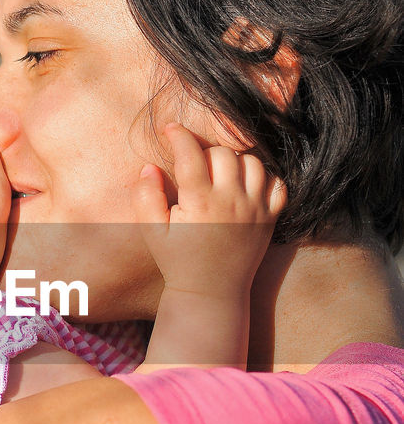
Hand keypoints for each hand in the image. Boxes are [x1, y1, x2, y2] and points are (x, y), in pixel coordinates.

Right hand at [132, 123, 285, 297]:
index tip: (169, 129)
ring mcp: (255, 208)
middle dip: (205, 151)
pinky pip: (277, 183)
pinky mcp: (270, 218)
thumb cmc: (178, 262)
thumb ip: (146, 198)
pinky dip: (263, 176)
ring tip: (218, 174)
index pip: (191, 153)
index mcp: (200, 202)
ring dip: (234, 160)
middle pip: (223, 152)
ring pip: (252, 162)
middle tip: (193, 163)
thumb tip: (149, 167)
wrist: (211, 294)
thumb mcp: (153, 233)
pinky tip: (244, 184)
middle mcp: (231, 200)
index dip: (178, 135)